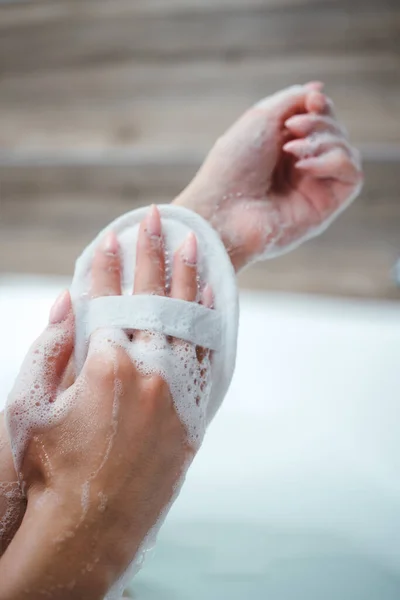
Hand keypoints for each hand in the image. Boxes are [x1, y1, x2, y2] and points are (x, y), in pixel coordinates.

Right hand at [1, 207, 211, 598]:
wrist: (91, 525)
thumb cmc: (51, 466)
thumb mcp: (31, 406)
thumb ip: (50, 348)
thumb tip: (67, 300)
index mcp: (105, 365)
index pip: (108, 298)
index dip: (107, 264)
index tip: (110, 237)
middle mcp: (148, 371)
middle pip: (153, 297)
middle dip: (152, 252)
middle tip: (157, 217)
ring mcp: (177, 392)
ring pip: (187, 319)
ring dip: (188, 276)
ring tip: (193, 241)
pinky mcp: (192, 413)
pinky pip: (207, 355)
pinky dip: (208, 320)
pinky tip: (210, 295)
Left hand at [175, 83, 362, 269]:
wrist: (222, 210)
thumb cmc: (232, 166)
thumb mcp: (260, 119)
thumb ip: (292, 100)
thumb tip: (319, 90)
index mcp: (282, 148)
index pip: (319, 120)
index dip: (320, 107)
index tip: (311, 102)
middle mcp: (300, 169)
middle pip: (335, 133)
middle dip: (320, 122)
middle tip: (293, 128)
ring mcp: (313, 189)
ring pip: (346, 151)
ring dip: (325, 141)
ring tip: (292, 150)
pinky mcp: (325, 209)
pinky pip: (351, 175)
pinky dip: (333, 161)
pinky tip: (304, 167)